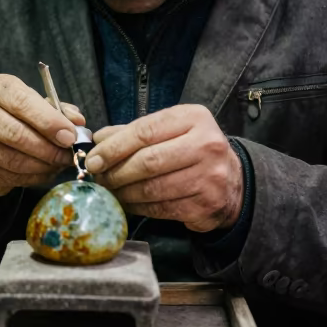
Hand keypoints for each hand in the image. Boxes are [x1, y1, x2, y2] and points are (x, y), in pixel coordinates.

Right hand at [0, 74, 84, 196]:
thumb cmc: (17, 117)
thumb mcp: (37, 106)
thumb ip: (59, 111)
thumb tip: (78, 122)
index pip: (22, 102)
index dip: (49, 121)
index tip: (70, 137)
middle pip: (15, 133)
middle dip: (47, 148)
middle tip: (67, 157)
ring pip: (11, 158)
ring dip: (41, 166)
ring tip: (57, 166)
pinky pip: (6, 175)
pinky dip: (30, 177)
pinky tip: (42, 173)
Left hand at [85, 104, 243, 232]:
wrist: (233, 182)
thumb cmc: (194, 150)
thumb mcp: (172, 130)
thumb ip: (136, 132)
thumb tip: (99, 139)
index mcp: (194, 118)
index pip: (145, 131)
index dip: (114, 147)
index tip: (93, 159)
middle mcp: (206, 145)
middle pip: (148, 161)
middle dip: (116, 172)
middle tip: (99, 178)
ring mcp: (209, 177)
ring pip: (152, 188)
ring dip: (124, 192)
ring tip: (110, 191)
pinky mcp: (205, 204)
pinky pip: (161, 208)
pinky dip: (139, 207)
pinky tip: (128, 203)